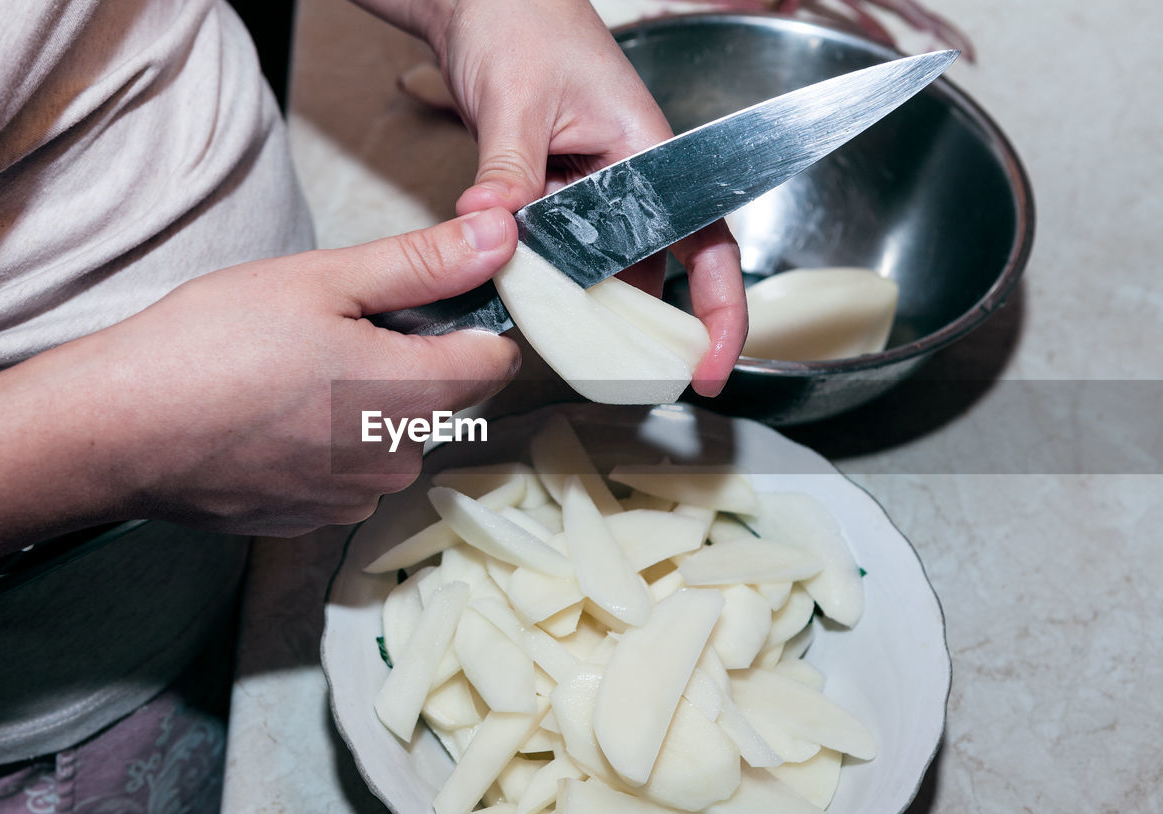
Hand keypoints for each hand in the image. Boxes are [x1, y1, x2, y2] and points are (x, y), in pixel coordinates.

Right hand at [0, 209, 521, 586]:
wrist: (114, 432)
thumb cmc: (210, 346)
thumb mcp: (323, 280)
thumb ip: (423, 265)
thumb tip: (502, 241)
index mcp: (411, 395)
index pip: (496, 361)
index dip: (473, 320)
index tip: (428, 297)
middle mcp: (396, 460)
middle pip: (439, 399)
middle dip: (405, 359)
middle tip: (329, 327)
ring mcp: (351, 498)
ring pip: (389, 437)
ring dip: (363, 404)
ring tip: (288, 372)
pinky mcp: (310, 520)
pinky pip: (344, 471)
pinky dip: (323, 442)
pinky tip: (267, 416)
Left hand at [429, 0, 747, 395]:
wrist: (486, 0)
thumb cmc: (521, 24)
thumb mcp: (514, 101)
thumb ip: (507, 171)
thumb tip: (488, 227)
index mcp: (649, 152)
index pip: (707, 241)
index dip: (719, 310)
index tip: (712, 367)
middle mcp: (630, 180)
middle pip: (652, 272)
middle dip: (639, 331)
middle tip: (618, 382)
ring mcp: (593, 191)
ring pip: (602, 271)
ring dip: (581, 309)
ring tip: (563, 353)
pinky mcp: (557, 194)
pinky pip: (562, 255)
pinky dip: (546, 282)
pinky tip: (523, 305)